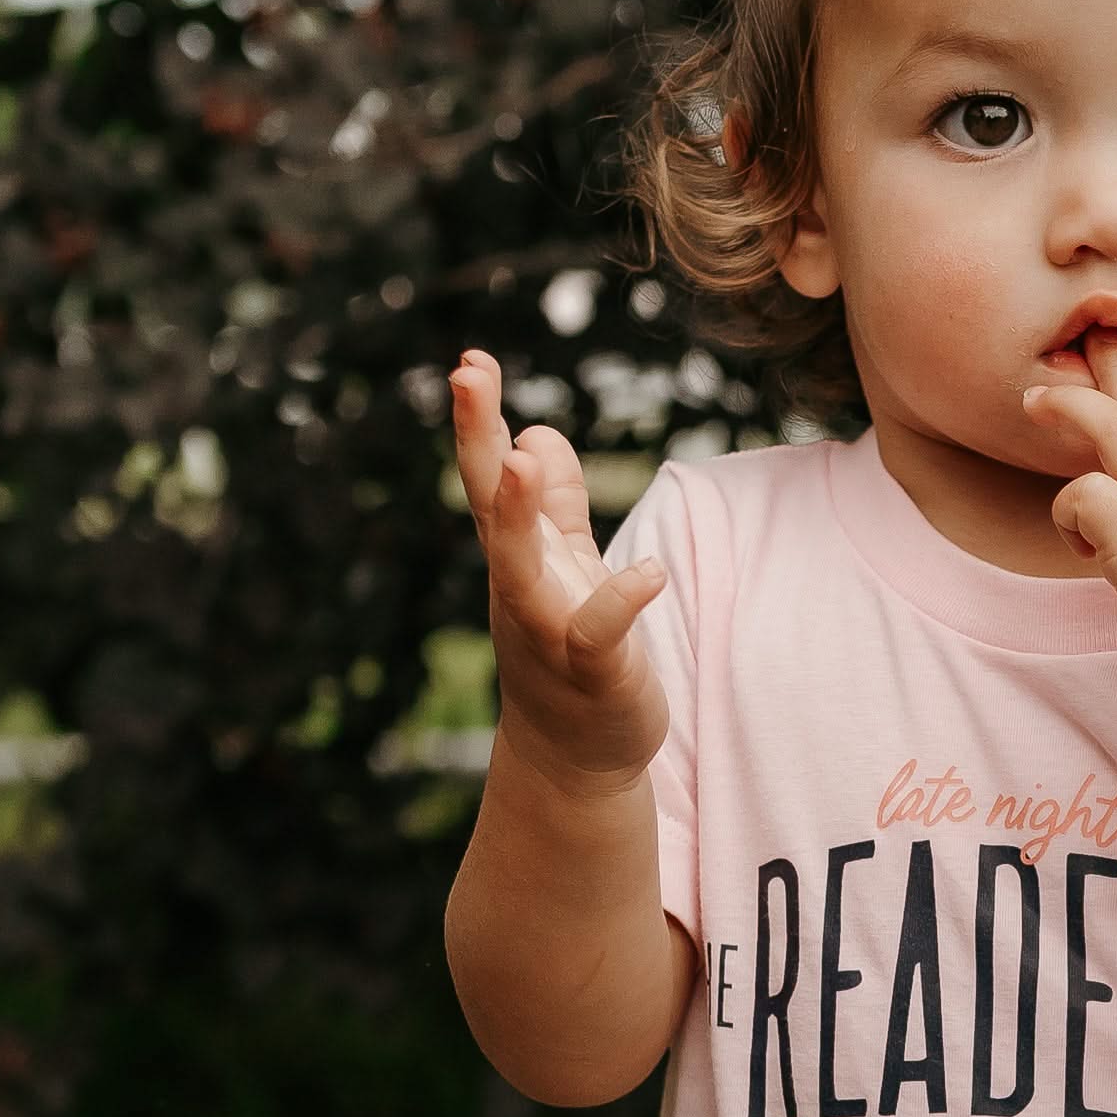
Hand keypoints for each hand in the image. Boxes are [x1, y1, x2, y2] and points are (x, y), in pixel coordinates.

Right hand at [449, 348, 669, 790]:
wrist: (575, 755)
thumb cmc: (569, 651)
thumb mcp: (564, 565)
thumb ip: (556, 503)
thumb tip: (538, 433)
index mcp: (518, 554)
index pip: (490, 475)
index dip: (480, 420)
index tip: (471, 360)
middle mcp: (520, 585)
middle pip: (490, 504)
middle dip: (478, 439)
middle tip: (468, 375)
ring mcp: (548, 628)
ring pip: (523, 568)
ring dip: (521, 515)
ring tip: (525, 459)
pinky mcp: (592, 671)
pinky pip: (599, 633)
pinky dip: (620, 602)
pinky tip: (649, 573)